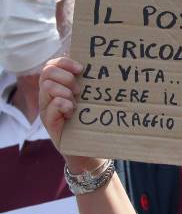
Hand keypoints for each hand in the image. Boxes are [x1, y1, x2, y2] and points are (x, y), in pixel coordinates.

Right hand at [39, 57, 101, 172]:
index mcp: (58, 87)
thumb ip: (89, 84)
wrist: (88, 150)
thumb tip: (102, 64)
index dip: (65, 62)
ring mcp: (47, 109)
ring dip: (65, 91)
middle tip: (79, 90)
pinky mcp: (49, 123)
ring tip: (75, 103)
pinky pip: (54, 104)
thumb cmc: (91, 122)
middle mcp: (48, 96)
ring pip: (48, 86)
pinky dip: (65, 105)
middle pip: (47, 72)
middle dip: (65, 77)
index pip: (52, 64)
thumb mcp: (90, 100)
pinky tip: (72, 112)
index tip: (82, 69)